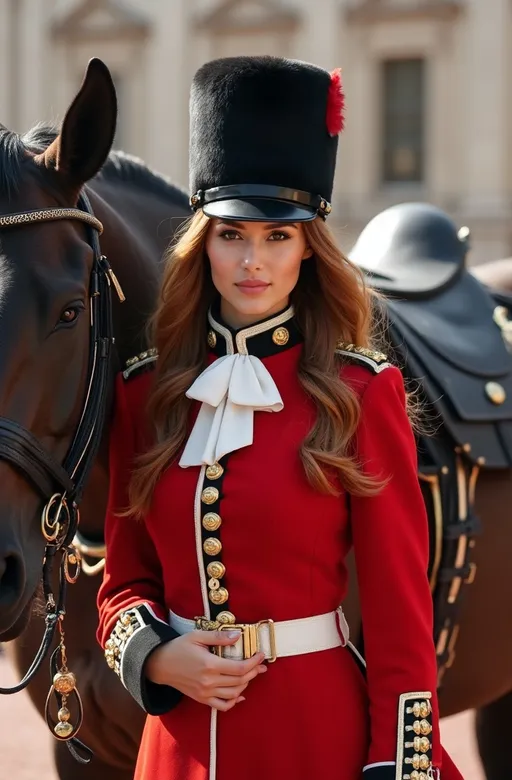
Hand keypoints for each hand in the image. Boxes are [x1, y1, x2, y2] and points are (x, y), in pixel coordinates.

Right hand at [145, 629, 266, 710]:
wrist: (160, 665)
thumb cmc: (178, 647)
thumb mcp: (197, 636)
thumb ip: (218, 637)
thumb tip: (238, 635)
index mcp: (210, 665)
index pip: (240, 667)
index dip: (254, 662)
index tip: (261, 655)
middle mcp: (209, 682)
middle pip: (240, 681)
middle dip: (254, 672)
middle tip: (260, 664)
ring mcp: (205, 693)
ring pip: (234, 694)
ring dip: (246, 685)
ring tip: (251, 674)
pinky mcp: (201, 699)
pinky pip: (222, 706)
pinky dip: (234, 702)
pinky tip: (240, 694)